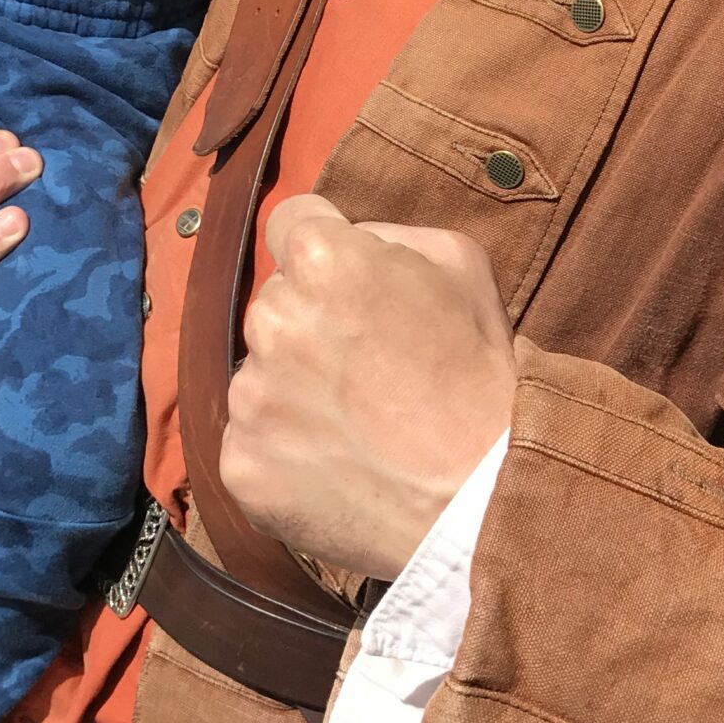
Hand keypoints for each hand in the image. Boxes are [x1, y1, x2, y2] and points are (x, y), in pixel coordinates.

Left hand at [220, 193, 517, 579]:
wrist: (482, 499)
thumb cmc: (481, 376)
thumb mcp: (462, 265)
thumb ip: (390, 235)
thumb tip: (351, 240)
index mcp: (320, 259)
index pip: (290, 223)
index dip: (326, 249)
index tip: (348, 283)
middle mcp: (271, 319)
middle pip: (277, 303)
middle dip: (313, 322)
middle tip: (368, 366)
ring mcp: (251, 397)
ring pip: (262, 373)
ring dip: (296, 388)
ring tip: (359, 424)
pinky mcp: (241, 463)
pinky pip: (253, 440)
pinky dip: (286, 450)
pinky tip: (339, 463)